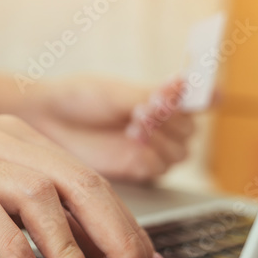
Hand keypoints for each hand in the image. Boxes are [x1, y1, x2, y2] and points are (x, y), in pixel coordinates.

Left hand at [14, 77, 195, 183]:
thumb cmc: (78, 98)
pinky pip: (158, 169)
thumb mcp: (115, 92)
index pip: (197, 96)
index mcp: (160, 97)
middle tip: (149, 108)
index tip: (211, 92)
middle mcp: (160, 124)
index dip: (206, 94)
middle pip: (190, 129)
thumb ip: (149, 95)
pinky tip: (132, 142)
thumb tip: (180, 88)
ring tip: (135, 125)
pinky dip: (149, 156)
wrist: (47, 121)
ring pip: (179, 152)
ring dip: (161, 138)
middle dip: (172, 119)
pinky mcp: (136, 169)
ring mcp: (150, 148)